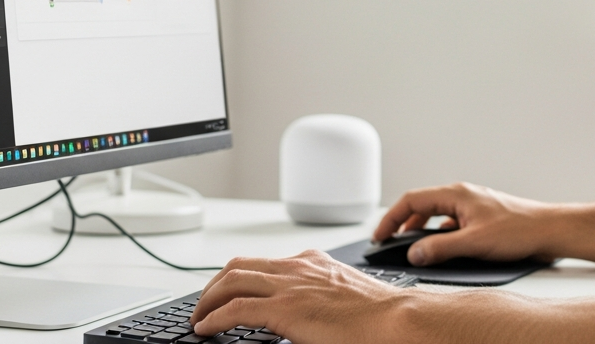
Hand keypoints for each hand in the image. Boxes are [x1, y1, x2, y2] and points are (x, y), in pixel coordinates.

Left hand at [190, 250, 410, 343]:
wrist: (395, 320)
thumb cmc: (380, 314)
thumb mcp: (345, 294)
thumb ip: (322, 295)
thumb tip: (312, 313)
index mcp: (313, 263)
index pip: (264, 263)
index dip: (239, 277)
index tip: (228, 293)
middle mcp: (298, 267)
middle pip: (239, 265)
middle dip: (214, 285)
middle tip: (204, 304)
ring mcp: (289, 286)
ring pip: (231, 281)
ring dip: (207, 299)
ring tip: (199, 318)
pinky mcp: (285, 309)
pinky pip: (235, 309)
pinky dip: (214, 318)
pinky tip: (205, 330)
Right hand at [372, 182, 559, 265]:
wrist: (549, 230)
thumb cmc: (519, 229)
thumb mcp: (473, 242)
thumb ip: (440, 248)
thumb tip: (414, 253)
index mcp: (456, 194)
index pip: (412, 200)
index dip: (391, 218)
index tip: (380, 235)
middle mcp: (462, 196)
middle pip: (422, 206)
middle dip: (403, 224)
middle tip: (390, 242)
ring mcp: (472, 207)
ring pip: (437, 216)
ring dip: (422, 231)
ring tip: (413, 247)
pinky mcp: (481, 219)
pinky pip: (452, 224)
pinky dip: (441, 236)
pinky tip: (443, 250)